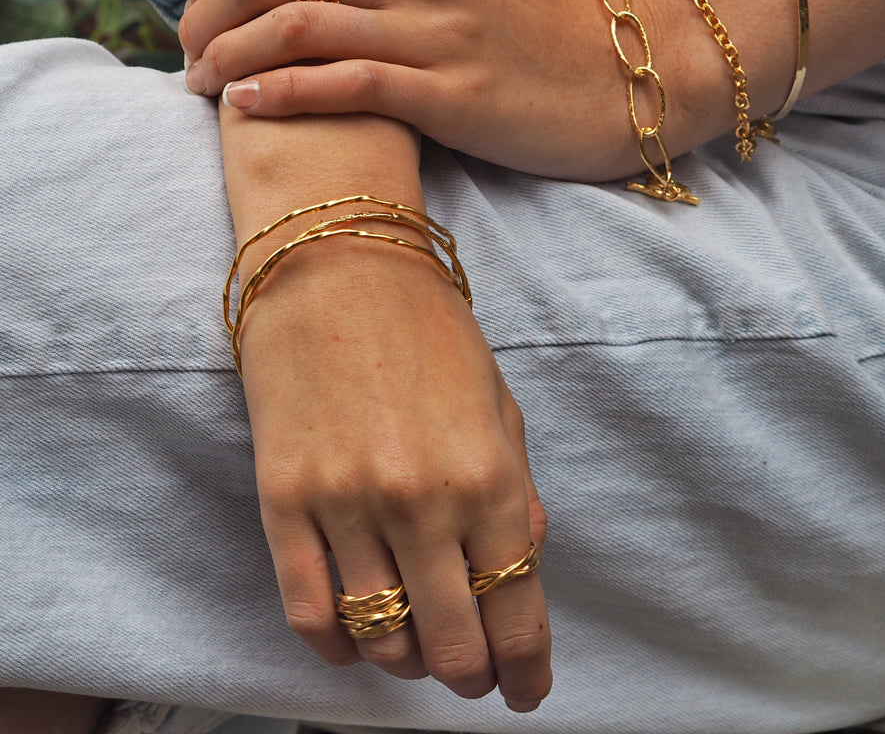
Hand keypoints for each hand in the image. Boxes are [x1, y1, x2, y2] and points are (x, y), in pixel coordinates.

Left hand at [181, 0, 644, 181]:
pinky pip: (346, 86)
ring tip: (200, 81)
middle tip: (185, 46)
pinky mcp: (447, 96)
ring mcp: (431, 32)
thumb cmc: (524, 12)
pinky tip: (246, 105)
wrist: (606, 77)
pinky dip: (283, 94)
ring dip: (229, 56)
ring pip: (299, 28)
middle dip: (206, 11)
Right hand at [236, 223, 550, 708]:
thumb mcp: (499, 404)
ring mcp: (346, 504)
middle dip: (474, 674)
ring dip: (410, 662)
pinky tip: (358, 643)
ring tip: (422, 648)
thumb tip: (520, 570)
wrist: (339, 266)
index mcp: (488, 475)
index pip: (516, 610)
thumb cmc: (430, 330)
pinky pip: (308, 612)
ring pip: (381, 640)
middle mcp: (420, 501)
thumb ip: (516, 494)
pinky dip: (339, 647)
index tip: (527, 691)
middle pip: (453, 644)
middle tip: (477, 674)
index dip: (526, 668)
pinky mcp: (284, 500)